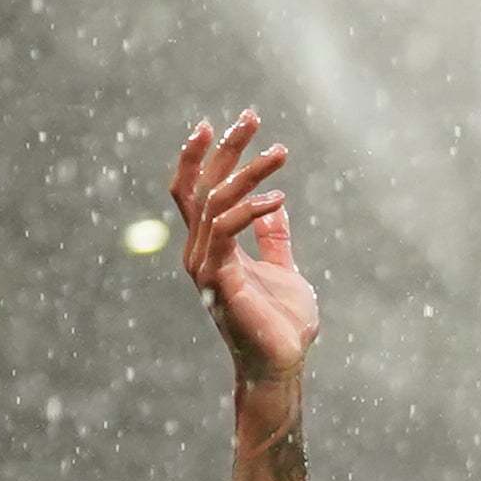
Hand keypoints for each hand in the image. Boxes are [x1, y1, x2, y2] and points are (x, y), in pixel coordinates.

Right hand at [173, 113, 318, 381]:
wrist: (283, 364)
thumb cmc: (281, 323)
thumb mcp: (284, 268)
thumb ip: (274, 238)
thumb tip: (274, 206)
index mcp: (211, 245)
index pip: (196, 189)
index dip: (204, 154)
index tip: (225, 123)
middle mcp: (200, 251)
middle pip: (202, 184)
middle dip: (226, 147)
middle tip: (252, 116)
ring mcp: (204, 264)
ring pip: (215, 200)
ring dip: (249, 171)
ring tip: (281, 152)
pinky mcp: (218, 279)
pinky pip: (226, 230)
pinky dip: (250, 210)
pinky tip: (277, 198)